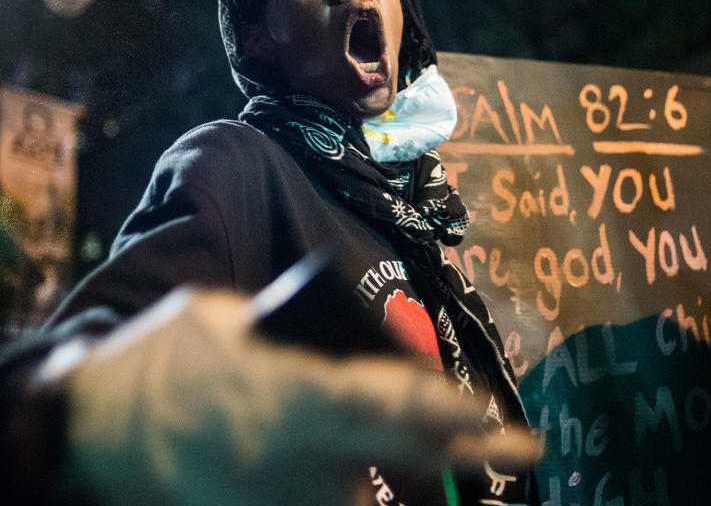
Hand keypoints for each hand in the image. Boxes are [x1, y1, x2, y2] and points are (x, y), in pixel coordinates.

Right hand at [46, 288, 539, 504]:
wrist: (89, 426)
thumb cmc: (164, 361)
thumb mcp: (228, 322)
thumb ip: (296, 339)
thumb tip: (348, 350)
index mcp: (286, 394)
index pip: (383, 404)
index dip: (443, 410)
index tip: (488, 412)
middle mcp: (293, 455)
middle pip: (399, 458)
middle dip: (467, 453)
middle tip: (522, 447)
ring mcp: (279, 498)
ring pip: (365, 497)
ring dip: (402, 476)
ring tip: (442, 456)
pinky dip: (350, 494)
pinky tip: (359, 476)